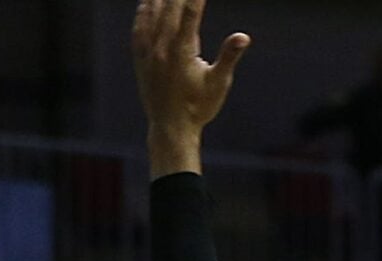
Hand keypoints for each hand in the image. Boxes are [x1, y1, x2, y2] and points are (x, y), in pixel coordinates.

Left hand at [132, 0, 249, 163]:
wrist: (171, 127)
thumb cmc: (199, 107)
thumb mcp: (218, 83)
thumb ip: (228, 56)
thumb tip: (243, 37)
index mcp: (182, 51)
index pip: (190, 14)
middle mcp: (162, 47)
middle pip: (169, 8)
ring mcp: (148, 51)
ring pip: (151, 14)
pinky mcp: (140, 57)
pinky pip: (139, 27)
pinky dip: (143, 12)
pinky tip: (147, 3)